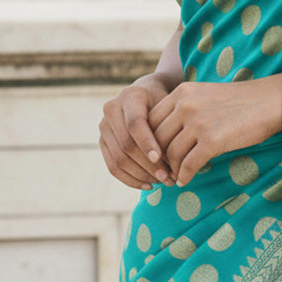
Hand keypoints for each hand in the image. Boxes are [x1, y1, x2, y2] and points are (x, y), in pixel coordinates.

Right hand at [99, 73, 178, 189]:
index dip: (147, 143)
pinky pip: (112, 167)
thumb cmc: (164, 103)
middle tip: (169, 178)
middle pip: (126, 145)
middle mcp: (112, 109)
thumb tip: (178, 160)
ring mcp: (104, 127)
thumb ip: (170, 126)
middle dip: (148, 165)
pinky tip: (148, 185)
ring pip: (118, 159)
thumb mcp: (170, 106)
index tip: (161, 159)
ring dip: (141, 175)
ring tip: (162, 182)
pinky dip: (131, 179)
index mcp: (131, 96)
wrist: (147, 95)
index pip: (135, 124)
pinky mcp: (102, 142)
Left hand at [148, 76, 281, 186]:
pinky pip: (188, 165)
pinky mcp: (213, 140)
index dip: (150, 141)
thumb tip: (165, 137)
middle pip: (157, 139)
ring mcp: (198, 122)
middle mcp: (186, 105)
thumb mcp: (205, 95)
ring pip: (171, 154)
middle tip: (162, 171)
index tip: (156, 155)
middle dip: (158, 159)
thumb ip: (184, 109)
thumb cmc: (240, 101)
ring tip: (175, 177)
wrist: (271, 101)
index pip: (151, 121)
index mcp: (182, 92)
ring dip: (171, 170)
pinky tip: (186, 180)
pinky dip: (185, 176)